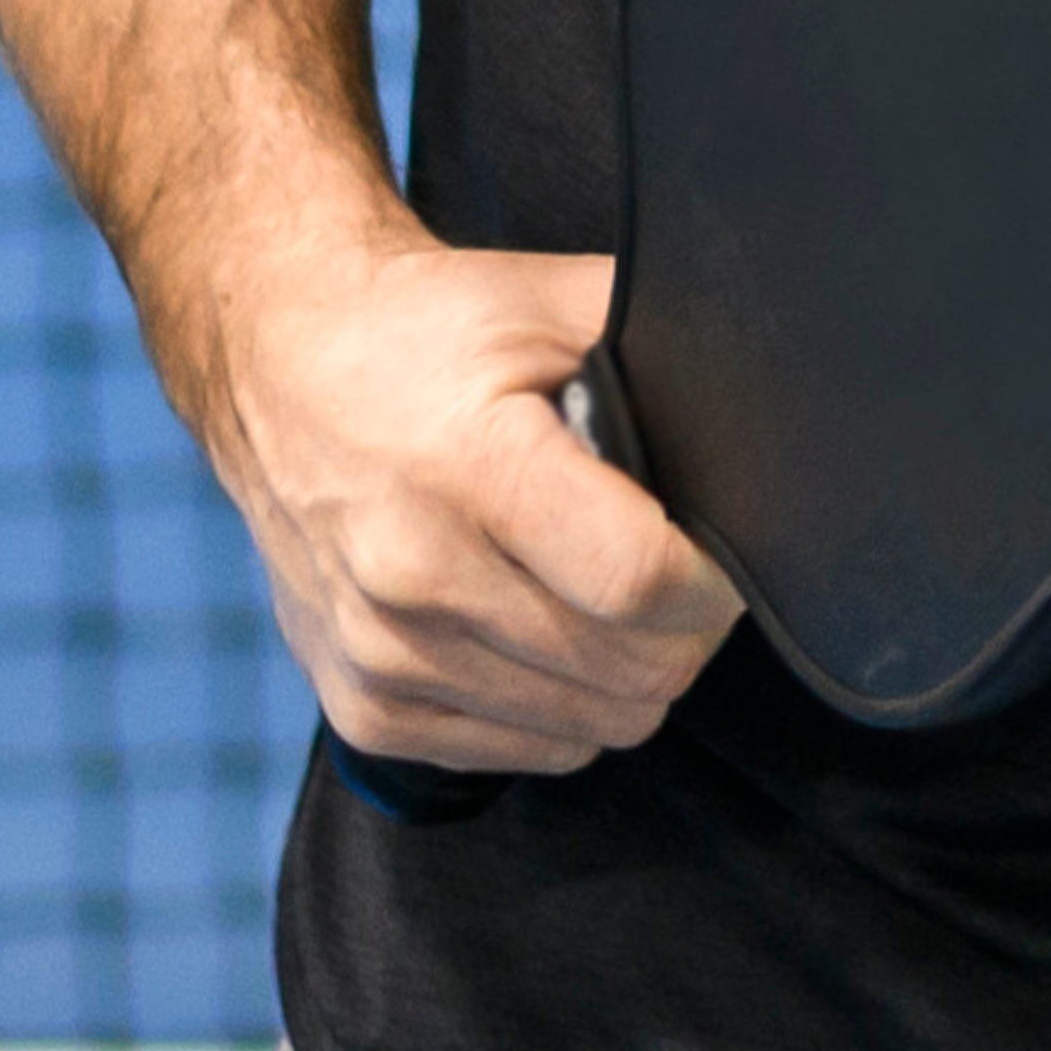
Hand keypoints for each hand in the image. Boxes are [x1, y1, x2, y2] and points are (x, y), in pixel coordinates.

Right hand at [204, 209, 745, 776]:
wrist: (273, 366)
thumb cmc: (423, 330)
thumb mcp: (546, 298)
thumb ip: (663, 341)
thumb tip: (777, 391)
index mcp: (468, 469)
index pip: (642, 584)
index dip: (713, 583)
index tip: (716, 553)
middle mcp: (413, 575)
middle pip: (631, 673)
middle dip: (683, 630)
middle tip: (670, 569)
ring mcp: (381, 654)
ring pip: (591, 726)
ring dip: (625, 674)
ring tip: (601, 594)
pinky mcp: (364, 707)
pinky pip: (525, 752)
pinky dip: (560, 707)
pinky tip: (538, 629)